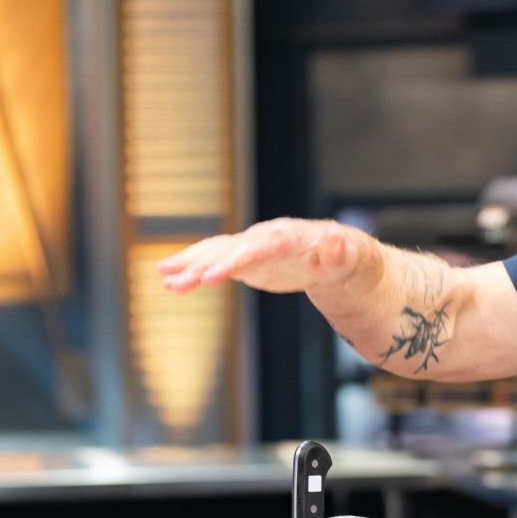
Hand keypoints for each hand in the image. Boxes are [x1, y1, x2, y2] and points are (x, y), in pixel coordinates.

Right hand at [159, 218, 369, 294]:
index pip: (258, 246)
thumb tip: (336, 241)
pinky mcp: (248, 261)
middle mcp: (266, 237)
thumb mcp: (352, 259)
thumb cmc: (352, 260)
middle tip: (175, 279)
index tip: (212, 275)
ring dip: (190, 265)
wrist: (346, 261)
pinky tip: (171, 280)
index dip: (234, 259)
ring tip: (164, 278)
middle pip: (230, 248)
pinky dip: (194, 270)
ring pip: (217, 253)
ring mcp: (254, 248)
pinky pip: (216, 263)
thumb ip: (340, 252)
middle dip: (202, 263)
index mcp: (290, 237)